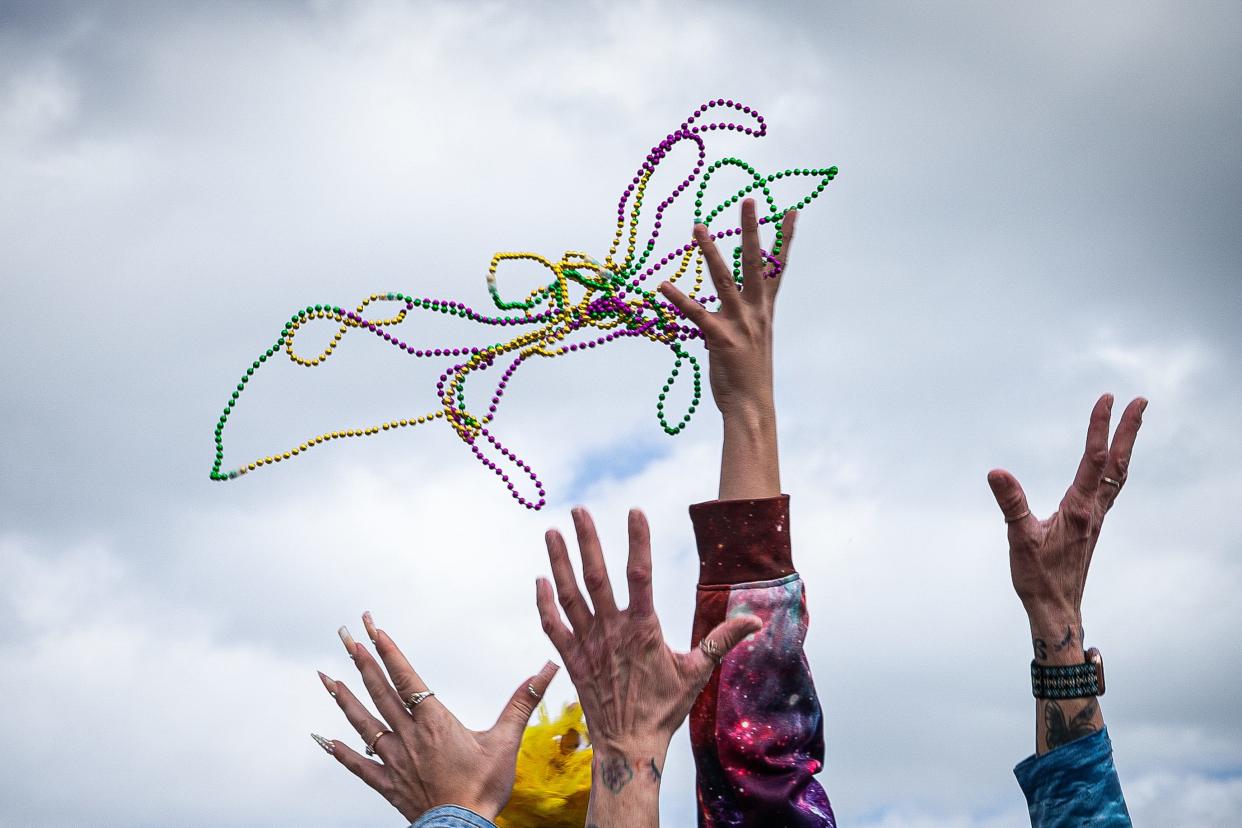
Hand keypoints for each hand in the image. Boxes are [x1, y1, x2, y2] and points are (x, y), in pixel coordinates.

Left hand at [312, 613, 558, 821]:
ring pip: (363, 723)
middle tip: (345, 637)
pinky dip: (342, 751)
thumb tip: (545, 670)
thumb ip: (523, 702)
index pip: (406, 678)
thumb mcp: (507, 740)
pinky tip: (326, 740)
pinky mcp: (388, 783)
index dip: (389, 651)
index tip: (373, 629)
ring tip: (327, 677)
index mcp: (435, 721)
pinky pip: (359, 765)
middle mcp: (409, 735)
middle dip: (362, 661)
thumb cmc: (485, 787)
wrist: (462, 827)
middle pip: (379, 692)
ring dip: (344, 698)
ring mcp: (394, 759)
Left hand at [535, 507, 760, 819]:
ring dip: (559, 562)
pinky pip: (554, 625)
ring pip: (569, 594)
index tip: (635, 511)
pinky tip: (539, 580)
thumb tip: (756, 620)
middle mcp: (612, 631)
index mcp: (643, 628)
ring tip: (551, 532)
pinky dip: (544, 603)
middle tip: (578, 510)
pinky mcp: (572, 659)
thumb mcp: (698, 672)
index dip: (638, 541)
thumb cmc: (665, 708)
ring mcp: (588, 644)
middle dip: (587, 541)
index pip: (641, 574)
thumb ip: (723, 640)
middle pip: (597, 576)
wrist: (628, 745)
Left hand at [658, 199, 796, 418]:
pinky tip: (662, 285)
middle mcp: (756, 312)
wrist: (752, 408)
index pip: (779, 268)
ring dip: (710, 252)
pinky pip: (695, 313)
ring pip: (724, 280)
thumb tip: (719, 318)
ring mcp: (739, 324)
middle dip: (752, 230)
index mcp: (766, 312)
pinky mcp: (719, 338)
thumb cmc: (750, 378)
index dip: (786, 239)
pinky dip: (678, 298)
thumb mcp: (752, 343)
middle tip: (749, 200)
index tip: (792, 211)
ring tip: (697, 227)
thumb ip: (740, 323)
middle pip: (756, 262)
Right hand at [987, 394, 1146, 658]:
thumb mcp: (1019, 539)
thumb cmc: (1038, 578)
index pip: (1094, 458)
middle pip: (1118, 463)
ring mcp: (1095, 520)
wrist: (1057, 610)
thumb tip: (997, 472)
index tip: (1106, 399)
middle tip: (1140, 400)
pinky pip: (1108, 489)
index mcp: (1079, 509)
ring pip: (1117, 476)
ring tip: (1131, 425)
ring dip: (1126, 447)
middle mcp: (1094, 511)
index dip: (1100, 426)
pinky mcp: (1090, 527)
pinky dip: (1114, 468)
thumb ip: (1011, 503)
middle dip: (1129, 430)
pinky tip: (1108, 468)